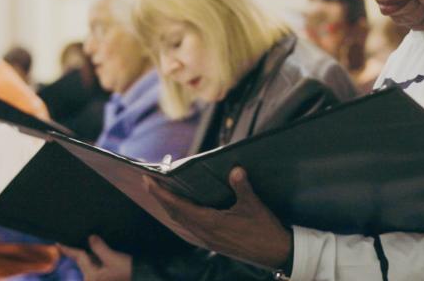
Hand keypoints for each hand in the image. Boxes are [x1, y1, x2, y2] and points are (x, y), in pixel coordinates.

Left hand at [59, 235, 131, 280]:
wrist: (141, 278)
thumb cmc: (127, 270)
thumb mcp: (113, 258)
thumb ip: (99, 247)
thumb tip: (90, 238)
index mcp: (91, 276)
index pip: (78, 257)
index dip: (69, 249)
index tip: (58, 243)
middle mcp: (92, 279)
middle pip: (83, 261)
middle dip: (78, 251)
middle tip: (72, 240)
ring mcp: (98, 279)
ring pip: (89, 263)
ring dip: (88, 254)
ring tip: (86, 242)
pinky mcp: (104, 277)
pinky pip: (95, 266)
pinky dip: (95, 257)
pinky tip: (96, 251)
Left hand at [145, 167, 291, 268]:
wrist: (275, 253)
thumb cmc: (265, 230)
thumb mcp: (254, 206)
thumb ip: (242, 187)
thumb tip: (236, 169)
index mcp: (210, 223)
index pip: (178, 206)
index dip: (161, 194)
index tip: (148, 181)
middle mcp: (205, 233)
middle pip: (174, 214)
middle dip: (160, 198)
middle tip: (148, 183)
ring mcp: (208, 240)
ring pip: (181, 223)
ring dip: (169, 208)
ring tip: (161, 194)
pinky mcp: (214, 244)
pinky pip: (189, 229)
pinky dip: (180, 217)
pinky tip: (182, 212)